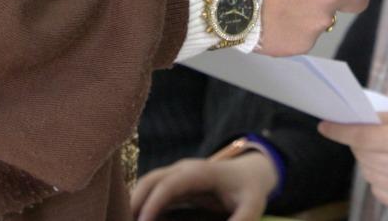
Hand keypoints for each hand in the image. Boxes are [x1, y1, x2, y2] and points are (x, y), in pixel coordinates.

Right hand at [131, 154, 276, 220]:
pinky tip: (135, 219)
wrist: (249, 173)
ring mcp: (177, 174)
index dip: (154, 201)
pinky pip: (152, 190)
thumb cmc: (249, 190)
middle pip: (152, 179)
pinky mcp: (174, 184)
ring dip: (134, 202)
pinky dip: (141, 203)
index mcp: (201, 173)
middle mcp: (184, 170)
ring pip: (148, 182)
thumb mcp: (253, 207)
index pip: (170, 183)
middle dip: (135, 201)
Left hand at [319, 110, 387, 217]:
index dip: (341, 131)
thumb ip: (383, 119)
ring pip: (367, 171)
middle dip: (359, 143)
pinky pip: (376, 188)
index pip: (365, 137)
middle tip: (373, 136)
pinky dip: (378, 176)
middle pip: (363, 154)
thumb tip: (350, 121)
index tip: (324, 126)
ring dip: (369, 160)